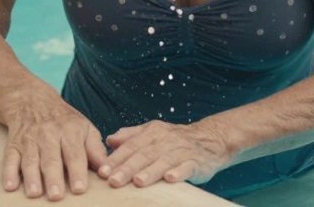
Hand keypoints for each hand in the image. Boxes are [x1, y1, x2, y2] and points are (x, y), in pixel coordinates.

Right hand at [3, 96, 107, 200]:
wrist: (32, 100)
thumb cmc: (64, 120)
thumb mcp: (84, 127)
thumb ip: (95, 150)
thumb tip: (107, 172)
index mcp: (70, 131)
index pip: (74, 153)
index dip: (77, 171)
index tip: (80, 188)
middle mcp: (48, 135)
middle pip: (51, 158)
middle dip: (53, 177)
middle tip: (56, 196)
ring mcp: (29, 140)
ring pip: (30, 160)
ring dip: (31, 177)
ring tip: (34, 193)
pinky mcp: (14, 145)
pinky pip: (9, 159)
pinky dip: (8, 172)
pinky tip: (10, 186)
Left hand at [98, 120, 231, 188]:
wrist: (210, 140)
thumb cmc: (175, 140)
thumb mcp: (152, 133)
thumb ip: (130, 136)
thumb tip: (109, 140)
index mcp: (152, 132)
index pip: (131, 146)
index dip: (116, 159)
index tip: (102, 172)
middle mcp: (166, 140)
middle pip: (144, 154)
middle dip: (128, 168)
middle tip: (113, 181)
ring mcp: (182, 150)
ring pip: (164, 161)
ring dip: (151, 171)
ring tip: (138, 182)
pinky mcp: (196, 162)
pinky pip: (187, 166)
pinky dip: (179, 172)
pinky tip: (170, 179)